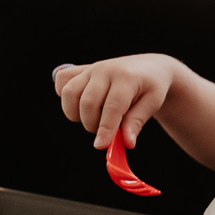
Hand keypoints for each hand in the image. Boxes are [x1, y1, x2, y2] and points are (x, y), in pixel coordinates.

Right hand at [53, 55, 181, 148]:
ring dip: (76, 113)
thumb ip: (137, 122)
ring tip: (94, 118)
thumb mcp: (152, 104)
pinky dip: (65, 96)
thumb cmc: (152, 88)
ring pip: (69, 93)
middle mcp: (105, 70)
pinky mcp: (81, 70)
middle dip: (93, 124)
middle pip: (87, 102)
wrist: (149, 68)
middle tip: (106, 130)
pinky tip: (80, 104)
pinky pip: (61, 81)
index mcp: (126, 78)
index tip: (100, 146)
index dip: (105, 128)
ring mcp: (91, 69)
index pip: (112, 106)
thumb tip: (126, 143)